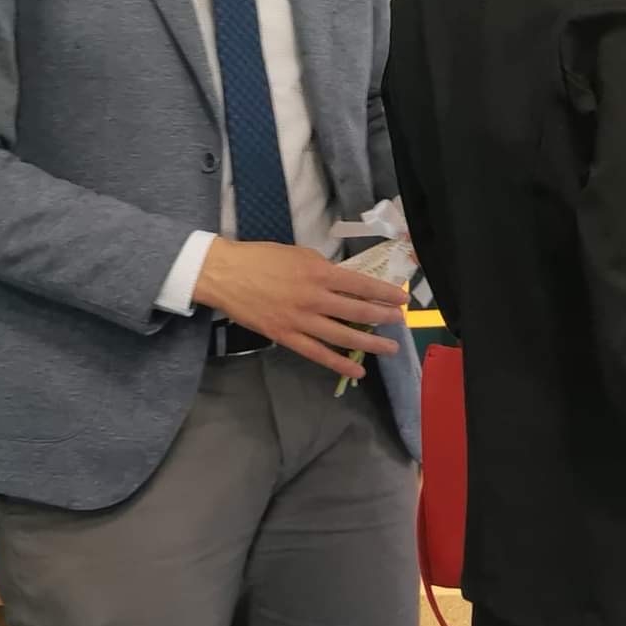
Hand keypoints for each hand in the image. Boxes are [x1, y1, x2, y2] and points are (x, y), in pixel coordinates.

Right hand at [192, 239, 405, 381]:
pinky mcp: (285, 336)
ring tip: (391, 348)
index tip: (402, 298)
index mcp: (319, 273)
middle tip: (401, 322)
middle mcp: (314, 298)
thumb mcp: (299, 255)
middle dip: (383, 317)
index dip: (385, 293)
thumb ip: (324, 269)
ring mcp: (300, 320)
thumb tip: (347, 282)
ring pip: (343, 336)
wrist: (224, 274)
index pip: (361, 284)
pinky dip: (339, 363)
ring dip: (370, 343)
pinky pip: (317, 353)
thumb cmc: (261, 258)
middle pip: (357, 310)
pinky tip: (357, 370)